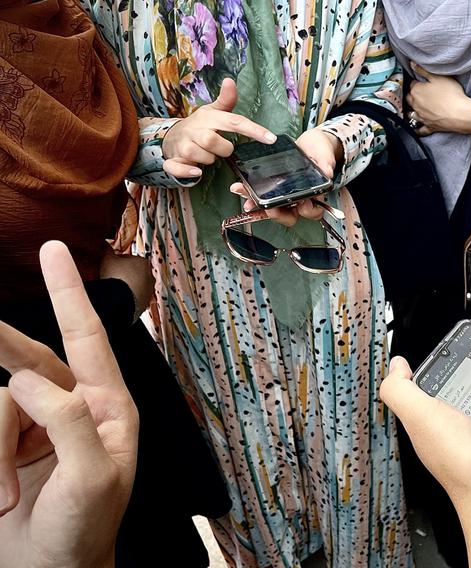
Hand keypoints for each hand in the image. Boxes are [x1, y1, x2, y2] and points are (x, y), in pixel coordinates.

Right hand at [0, 241, 138, 567]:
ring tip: (4, 500)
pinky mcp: (4, 444)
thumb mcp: (92, 475)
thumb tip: (28, 380)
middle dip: (2, 345)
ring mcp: (34, 426)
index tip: (55, 249)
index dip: (69, 293)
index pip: (89, 337)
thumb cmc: (85, 528)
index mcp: (109, 406)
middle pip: (28, 359)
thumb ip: (68, 420)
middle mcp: (73, 407)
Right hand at [100, 247, 153, 320]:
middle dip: (125, 274)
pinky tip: (119, 298)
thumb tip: (105, 244)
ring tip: (114, 288)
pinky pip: (136, 297)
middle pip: (135, 272)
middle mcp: (150, 276)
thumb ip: (107, 250)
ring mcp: (149, 290)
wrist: (119, 301)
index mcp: (144, 262)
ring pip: (137, 285)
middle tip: (112, 276)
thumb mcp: (107, 259)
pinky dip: (129, 297)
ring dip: (128, 286)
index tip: (112, 264)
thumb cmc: (115, 278)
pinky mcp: (145, 303)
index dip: (118, 261)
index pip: (130, 258)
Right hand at [162, 78, 276, 178]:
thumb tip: (230, 81)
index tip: (271, 138)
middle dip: (223, 148)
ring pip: (201, 156)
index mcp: (208, 118)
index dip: (254, 130)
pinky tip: (196, 172)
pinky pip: (178, 168)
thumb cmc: (199, 125)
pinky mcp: (174, 160)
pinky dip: (187, 172)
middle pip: (212, 140)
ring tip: (207, 155)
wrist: (170, 136)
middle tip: (222, 148)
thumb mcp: (212, 112)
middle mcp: (194, 130)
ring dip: (209, 160)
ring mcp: (183, 145)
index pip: (234, 121)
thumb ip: (226, 101)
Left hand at [235, 128, 341, 226]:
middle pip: (289, 216)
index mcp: (314, 195)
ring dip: (259, 207)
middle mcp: (299, 199)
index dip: (307, 210)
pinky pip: (262, 197)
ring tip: (247, 199)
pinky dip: (251, 195)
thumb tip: (327, 170)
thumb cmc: (318, 150)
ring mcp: (285, 196)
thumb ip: (326, 161)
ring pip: (273, 209)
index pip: (312, 211)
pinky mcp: (272, 189)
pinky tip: (242, 188)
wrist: (309, 144)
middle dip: (276, 214)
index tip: (302, 204)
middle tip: (268, 207)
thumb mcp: (324, 152)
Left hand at [406, 62, 470, 135]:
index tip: (421, 81)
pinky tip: (416, 127)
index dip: (417, 82)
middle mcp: (416, 105)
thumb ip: (423, 70)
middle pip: (409, 98)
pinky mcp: (429, 126)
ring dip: (411, 110)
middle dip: (412, 95)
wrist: (460, 114)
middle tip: (417, 92)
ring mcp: (422, 117)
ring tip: (414, 108)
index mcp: (416, 91)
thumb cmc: (450, 94)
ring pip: (411, 113)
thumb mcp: (438, 77)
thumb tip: (412, 64)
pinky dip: (417, 128)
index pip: (412, 84)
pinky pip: (419, 129)